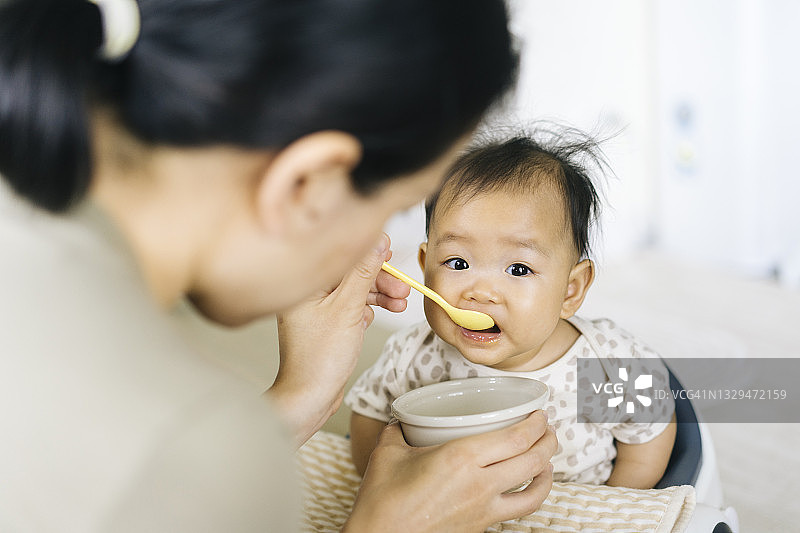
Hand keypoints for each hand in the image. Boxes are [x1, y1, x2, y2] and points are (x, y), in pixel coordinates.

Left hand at [266, 234, 409, 445]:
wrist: (310, 396)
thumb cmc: (319, 359)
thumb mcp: (348, 309)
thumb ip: (363, 273)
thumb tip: (376, 243)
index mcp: (304, 284)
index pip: (340, 257)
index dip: (368, 253)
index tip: (389, 250)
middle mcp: (307, 294)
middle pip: (350, 274)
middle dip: (379, 280)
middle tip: (401, 286)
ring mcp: (316, 309)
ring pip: (354, 291)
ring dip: (378, 296)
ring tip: (400, 303)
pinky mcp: (325, 323)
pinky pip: (350, 307)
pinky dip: (367, 310)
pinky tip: (374, 318)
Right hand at [344, 411, 556, 532]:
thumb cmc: (382, 498)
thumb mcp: (389, 452)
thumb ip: (399, 430)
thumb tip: (401, 420)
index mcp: (461, 457)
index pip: (517, 438)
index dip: (537, 424)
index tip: (540, 413)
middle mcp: (480, 483)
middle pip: (533, 460)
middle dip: (548, 441)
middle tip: (548, 429)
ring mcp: (484, 509)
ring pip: (534, 491)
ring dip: (547, 471)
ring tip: (547, 459)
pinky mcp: (481, 527)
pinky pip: (518, 510)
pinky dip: (532, 496)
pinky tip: (528, 488)